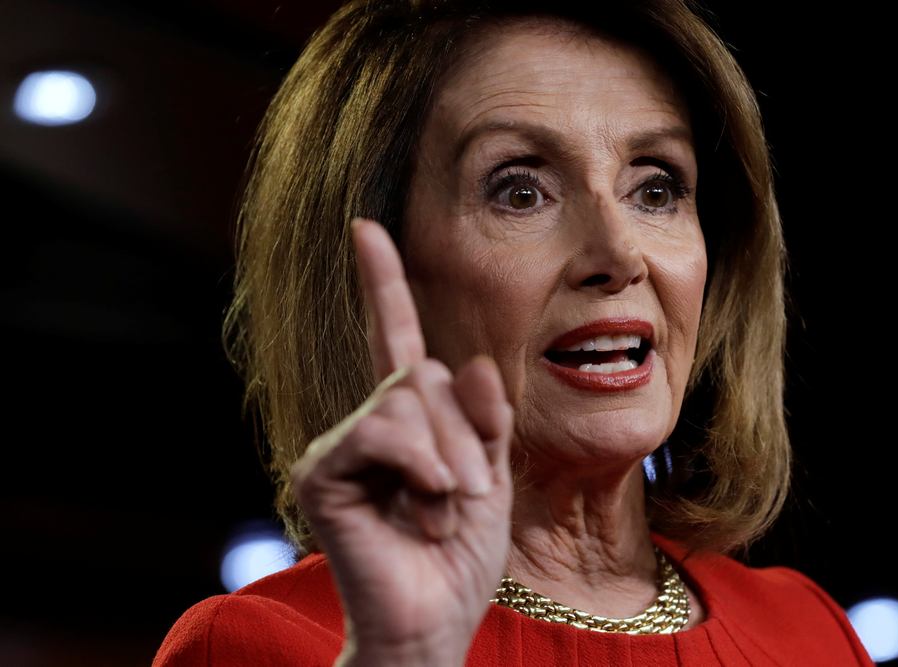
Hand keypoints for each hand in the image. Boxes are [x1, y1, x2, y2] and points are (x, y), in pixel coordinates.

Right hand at [291, 218, 513, 666]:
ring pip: (402, 397)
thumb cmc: (459, 556)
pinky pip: (380, 429)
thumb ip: (482, 417)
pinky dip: (419, 464)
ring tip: (445, 508)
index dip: (381, 282)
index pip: (393, 337)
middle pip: (417, 372)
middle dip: (463, 432)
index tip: (367, 228)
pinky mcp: (322, 471)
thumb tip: (463, 361)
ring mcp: (339, 446)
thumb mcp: (491, 475)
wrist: (434, 621)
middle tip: (470, 492)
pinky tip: (423, 506)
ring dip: (446, 456)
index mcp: (408, 420)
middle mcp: (368, 423)